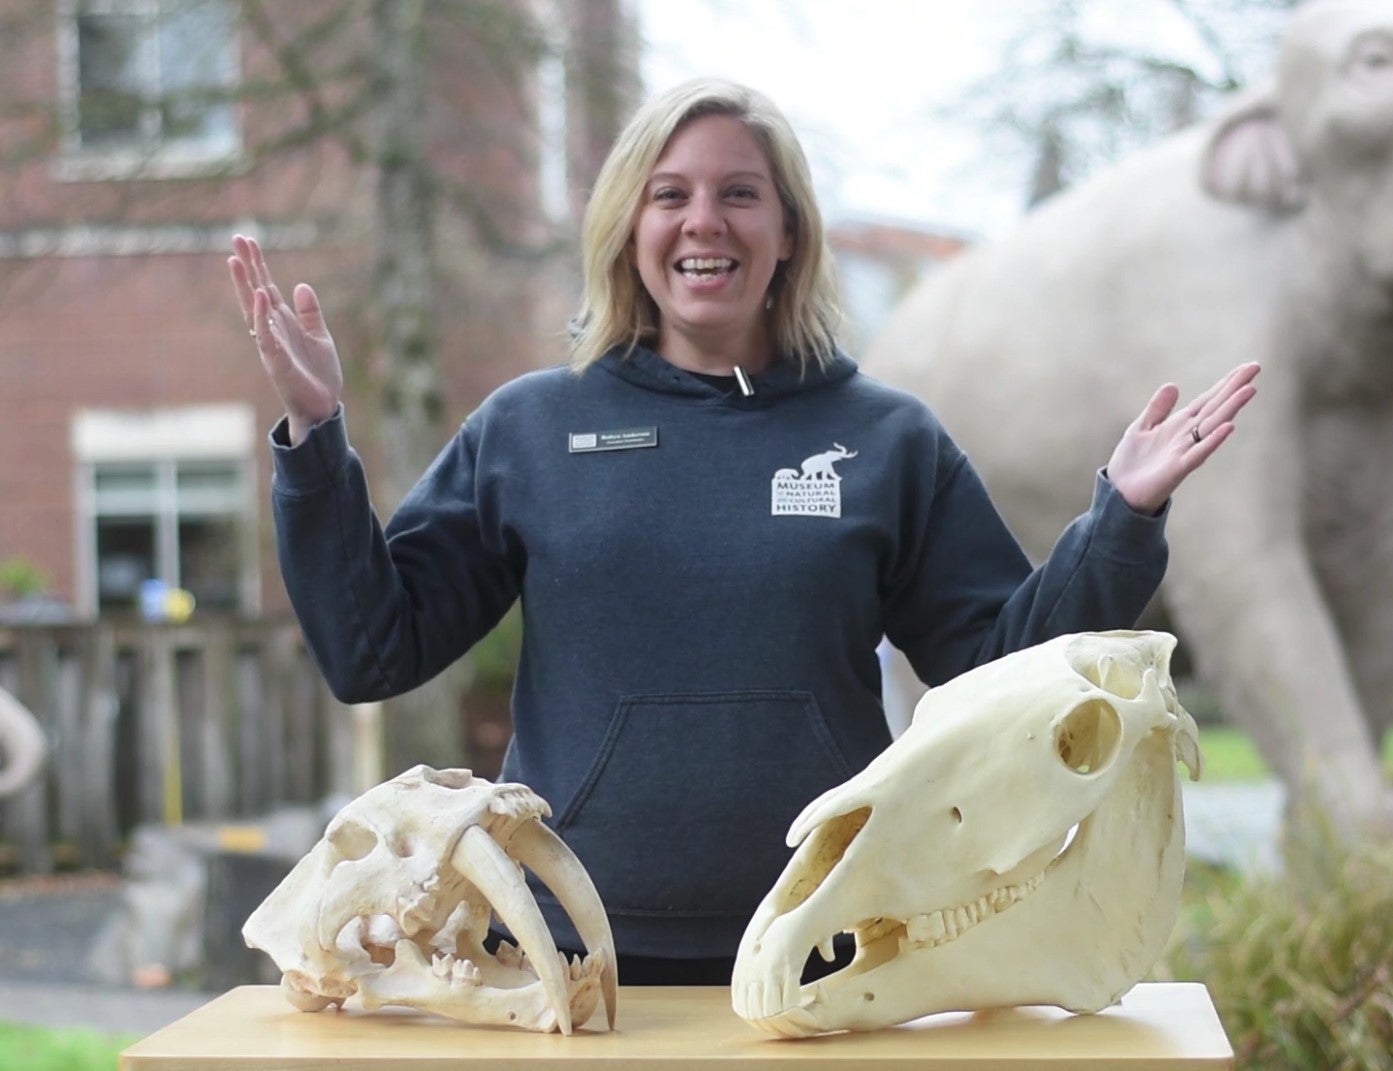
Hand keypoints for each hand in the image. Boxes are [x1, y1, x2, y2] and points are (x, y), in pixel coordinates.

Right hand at [228, 234, 342, 444]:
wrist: (323, 405)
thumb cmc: (319, 374)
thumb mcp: (319, 336)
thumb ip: (310, 313)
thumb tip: (301, 285)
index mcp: (284, 322)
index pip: (266, 287)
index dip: (258, 265)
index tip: (249, 241)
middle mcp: (273, 329)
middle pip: (254, 291)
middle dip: (247, 266)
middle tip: (236, 238)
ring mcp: (271, 343)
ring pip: (254, 310)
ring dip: (244, 285)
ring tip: (235, 260)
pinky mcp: (276, 360)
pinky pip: (266, 335)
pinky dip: (262, 316)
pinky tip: (260, 296)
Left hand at [1105, 362, 1259, 514]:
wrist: (1119, 493)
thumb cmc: (1131, 463)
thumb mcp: (1141, 428)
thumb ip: (1158, 408)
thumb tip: (1173, 385)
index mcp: (1179, 425)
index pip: (1208, 400)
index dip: (1225, 383)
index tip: (1247, 367)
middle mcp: (1187, 436)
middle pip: (1215, 407)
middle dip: (1234, 388)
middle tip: (1256, 368)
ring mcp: (1185, 451)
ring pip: (1212, 426)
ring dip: (1230, 408)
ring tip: (1249, 389)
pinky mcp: (1178, 468)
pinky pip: (1199, 453)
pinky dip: (1213, 440)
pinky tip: (1229, 427)